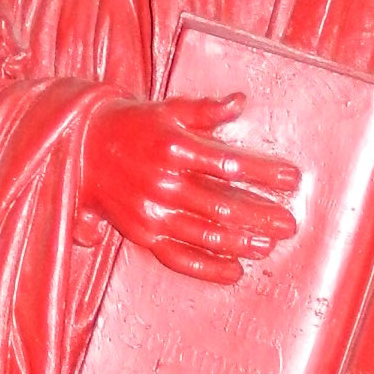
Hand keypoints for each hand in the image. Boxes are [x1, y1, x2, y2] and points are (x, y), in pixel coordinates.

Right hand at [81, 91, 298, 281]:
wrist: (82, 149)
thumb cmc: (133, 126)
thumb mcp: (168, 110)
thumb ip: (205, 110)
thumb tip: (239, 102)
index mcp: (174, 148)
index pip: (229, 164)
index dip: (264, 173)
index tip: (291, 179)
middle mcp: (163, 183)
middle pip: (222, 205)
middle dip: (260, 216)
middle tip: (288, 223)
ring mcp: (152, 213)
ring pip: (204, 235)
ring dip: (240, 243)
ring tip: (267, 246)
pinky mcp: (142, 235)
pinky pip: (179, 258)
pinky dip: (208, 268)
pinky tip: (234, 271)